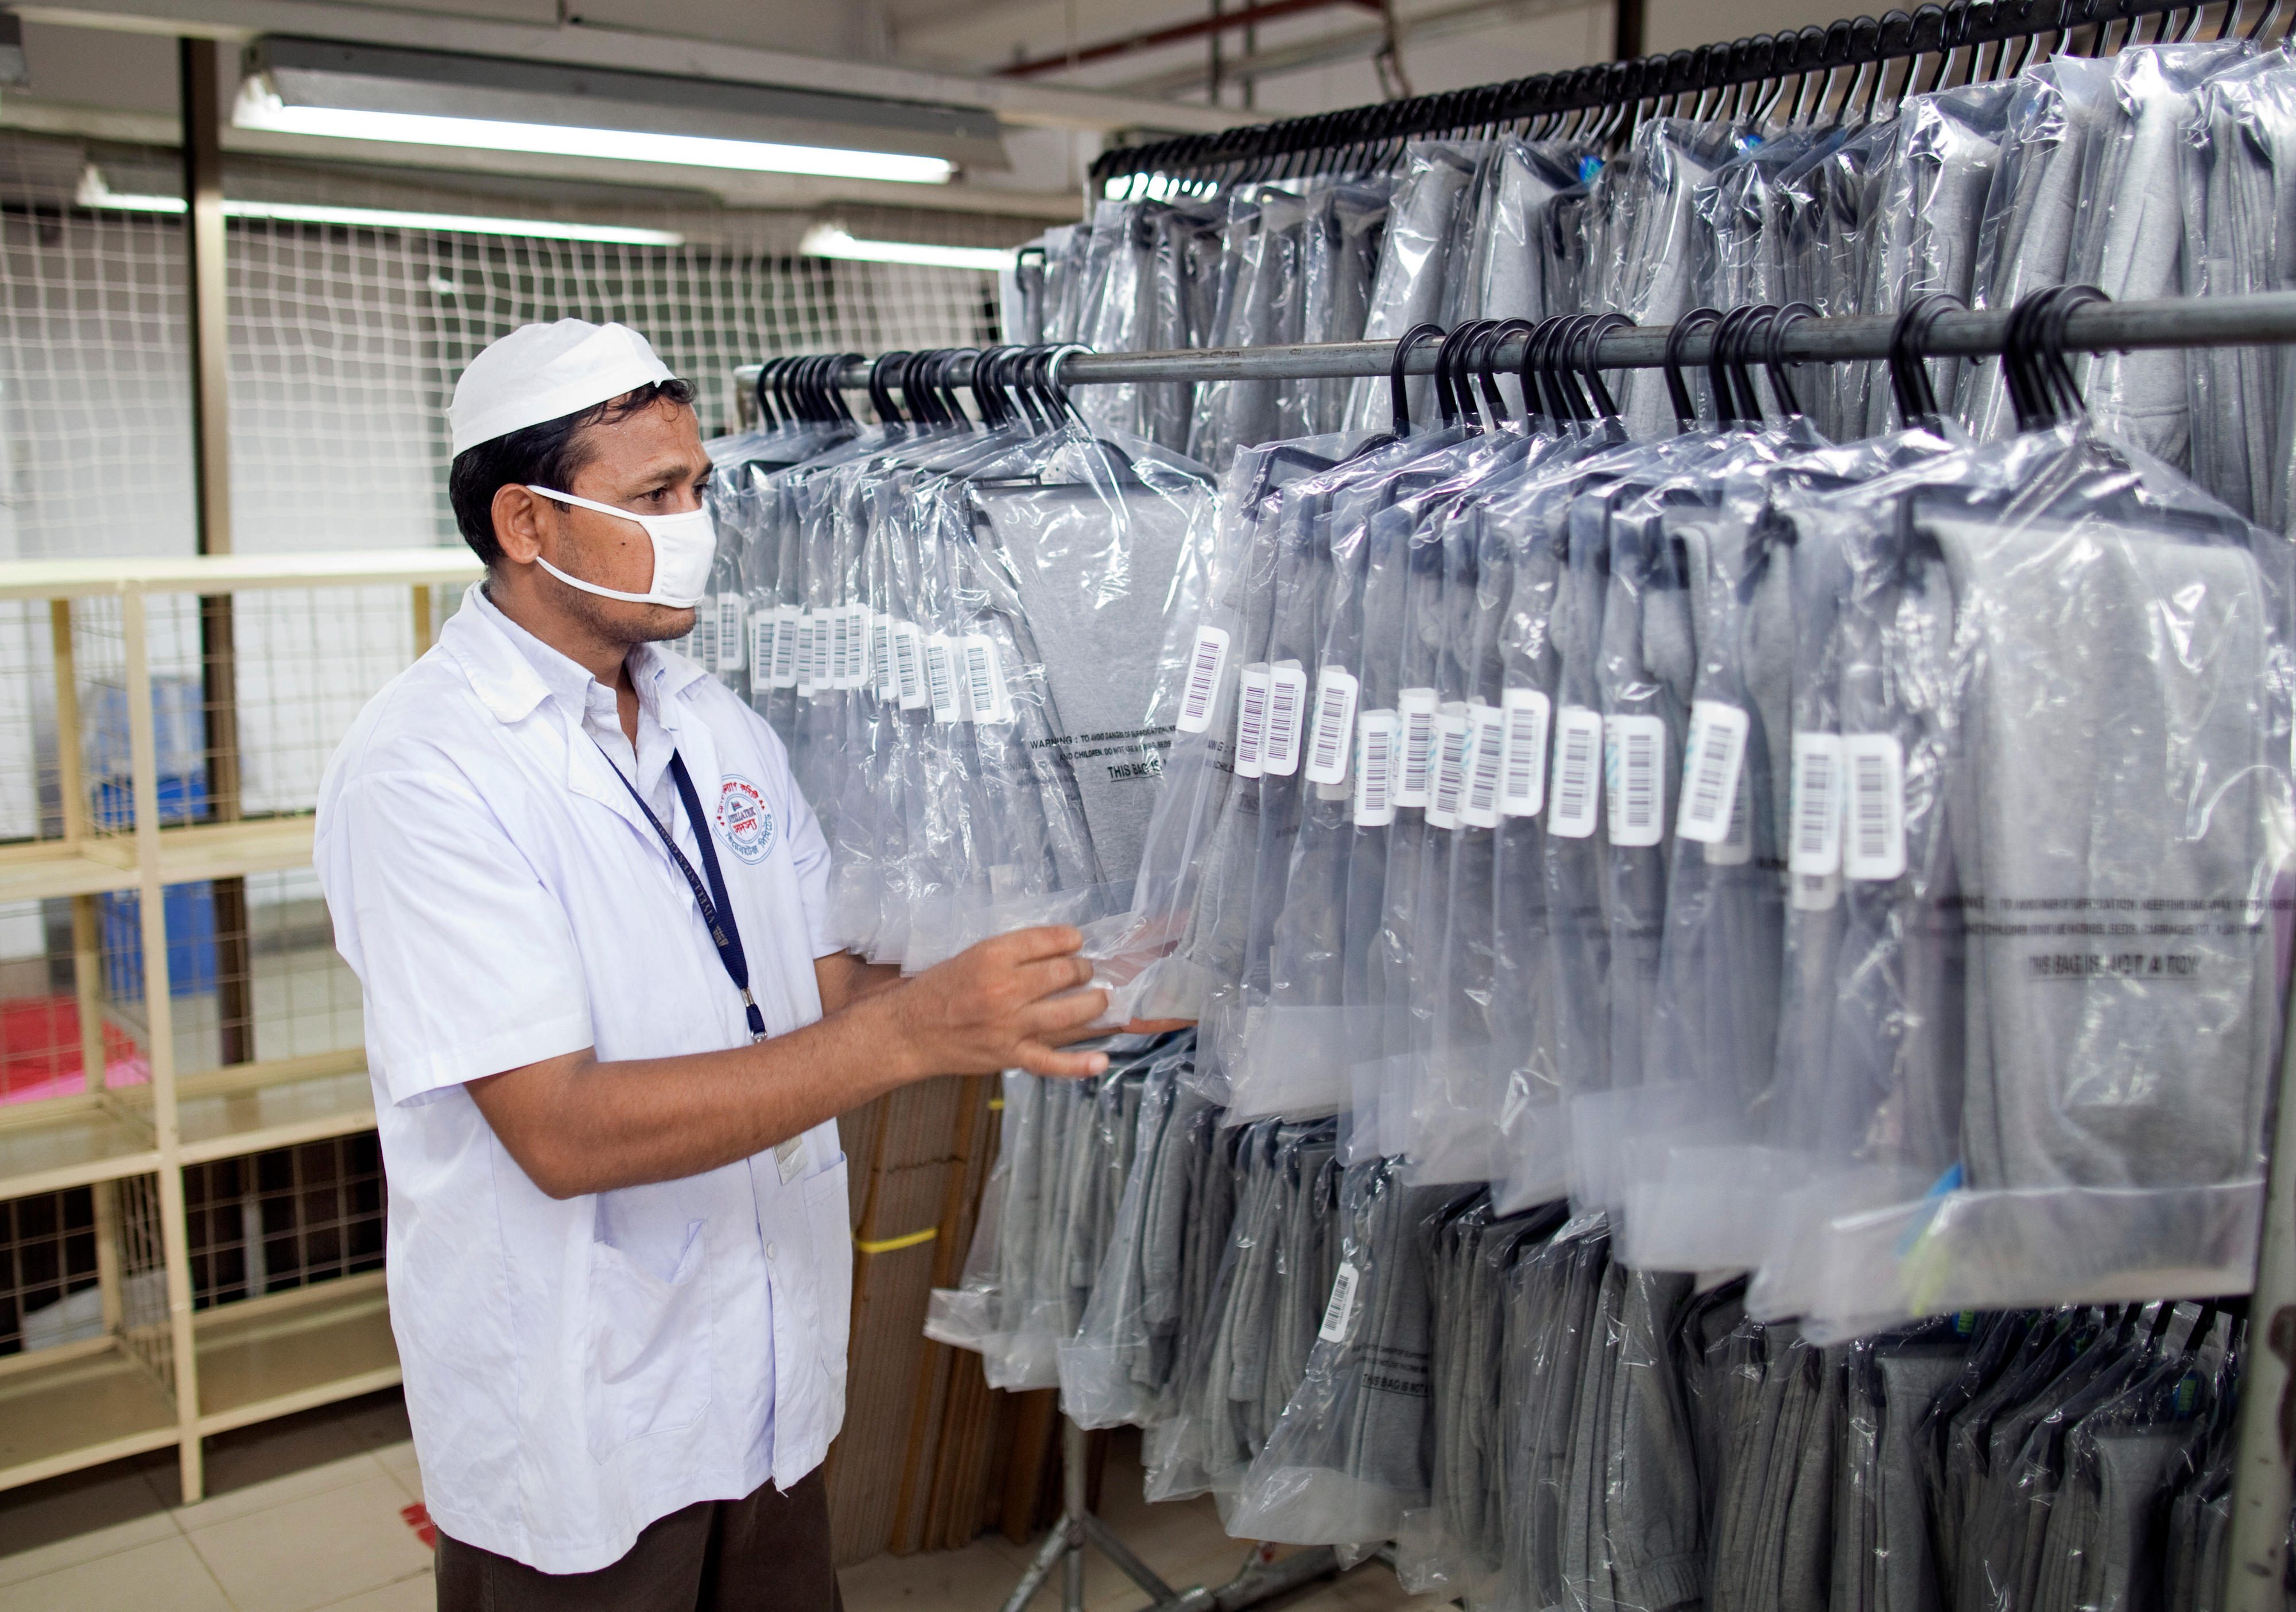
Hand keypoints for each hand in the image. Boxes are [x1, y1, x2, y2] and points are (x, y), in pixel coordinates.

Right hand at [875, 926, 1111, 1079]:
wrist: (908, 1031)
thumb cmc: (938, 990)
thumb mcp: (972, 955)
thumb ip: (1012, 953)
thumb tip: (1058, 950)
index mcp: (992, 955)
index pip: (1049, 940)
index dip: (1071, 939)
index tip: (1076, 942)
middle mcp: (1004, 988)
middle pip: (1065, 974)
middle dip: (1085, 970)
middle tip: (1086, 971)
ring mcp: (1009, 1026)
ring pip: (1069, 1012)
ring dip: (1094, 1004)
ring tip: (1101, 998)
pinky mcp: (1008, 1056)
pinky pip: (1051, 1062)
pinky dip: (1078, 1065)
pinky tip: (1101, 1061)